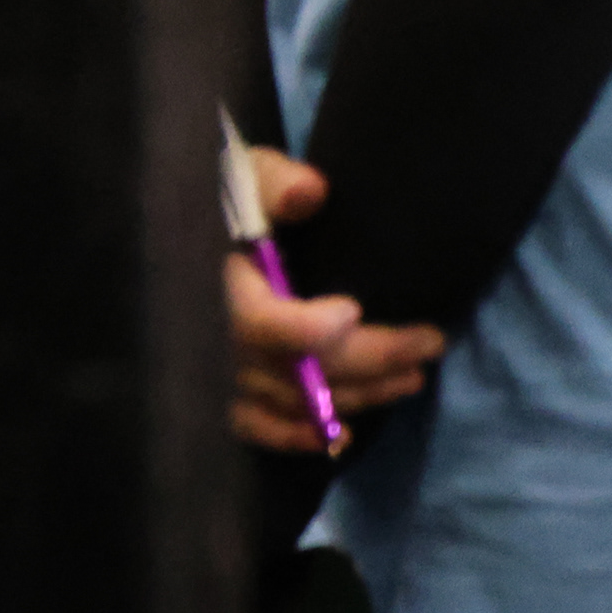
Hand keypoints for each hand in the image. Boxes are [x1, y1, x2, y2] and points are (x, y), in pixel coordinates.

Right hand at [226, 149, 443, 452]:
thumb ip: (275, 182)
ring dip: (359, 394)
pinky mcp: (223, 392)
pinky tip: (341, 435)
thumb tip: (310, 192)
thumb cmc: (223, 198)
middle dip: (370, 360)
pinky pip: (257, 427)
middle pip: (297, 370)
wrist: (182, 227)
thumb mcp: (246, 175)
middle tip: (428, 343)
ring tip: (412, 375)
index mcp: (218, 286)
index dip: (306, 329)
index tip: (354, 311)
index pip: (260, 324)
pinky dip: (295, 437)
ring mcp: (219, 373)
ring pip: (295, 402)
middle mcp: (217, 340)